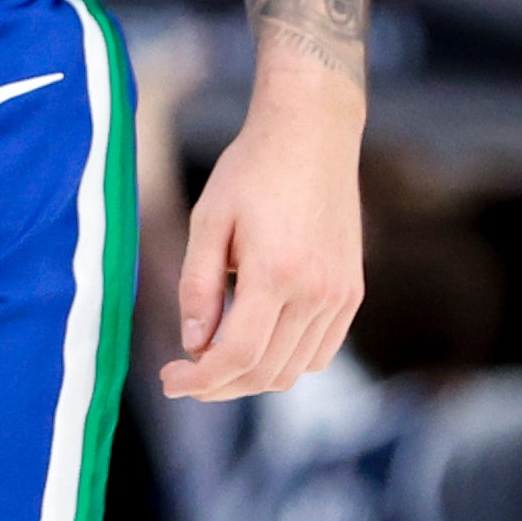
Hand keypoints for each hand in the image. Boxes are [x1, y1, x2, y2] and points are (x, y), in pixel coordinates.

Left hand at [159, 109, 362, 400]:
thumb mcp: (208, 220)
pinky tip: (256, 342)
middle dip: (218, 386)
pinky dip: (286, 361)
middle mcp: (316, 291)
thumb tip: (193, 346)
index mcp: (276, 272)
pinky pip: (320, 352)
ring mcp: (340, 295)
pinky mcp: (352, 292)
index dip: (199, 380)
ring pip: (295, 370)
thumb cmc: (252, 171)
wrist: (313, 134)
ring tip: (214, 360)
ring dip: (251, 378)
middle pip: (266, 373)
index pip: (238, 355)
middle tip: (183, 376)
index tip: (169, 380)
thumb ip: (197, 287)